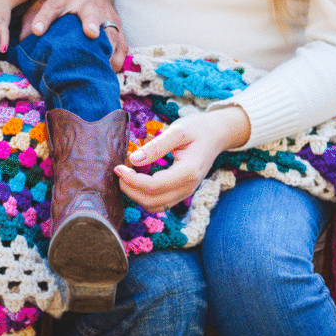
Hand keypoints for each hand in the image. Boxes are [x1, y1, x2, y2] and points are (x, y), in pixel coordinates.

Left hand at [18, 0, 127, 70]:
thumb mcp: (46, 0)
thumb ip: (34, 18)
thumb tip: (21, 41)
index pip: (51, 6)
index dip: (43, 18)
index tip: (36, 31)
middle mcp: (88, 4)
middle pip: (90, 13)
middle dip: (92, 22)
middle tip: (91, 34)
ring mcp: (106, 16)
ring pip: (110, 32)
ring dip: (107, 48)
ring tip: (99, 67)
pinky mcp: (118, 28)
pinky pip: (121, 46)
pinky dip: (117, 59)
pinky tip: (108, 71)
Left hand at [114, 107, 251, 211]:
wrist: (217, 135)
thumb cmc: (198, 129)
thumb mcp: (177, 130)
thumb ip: (156, 146)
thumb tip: (133, 159)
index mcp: (188, 172)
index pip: (153, 186)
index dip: (131, 180)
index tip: (118, 167)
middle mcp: (188, 188)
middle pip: (151, 201)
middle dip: (130, 189)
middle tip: (118, 171)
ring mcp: (186, 193)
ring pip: (154, 206)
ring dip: (135, 195)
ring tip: (126, 175)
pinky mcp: (181, 193)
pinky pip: (159, 203)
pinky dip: (144, 196)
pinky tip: (137, 179)